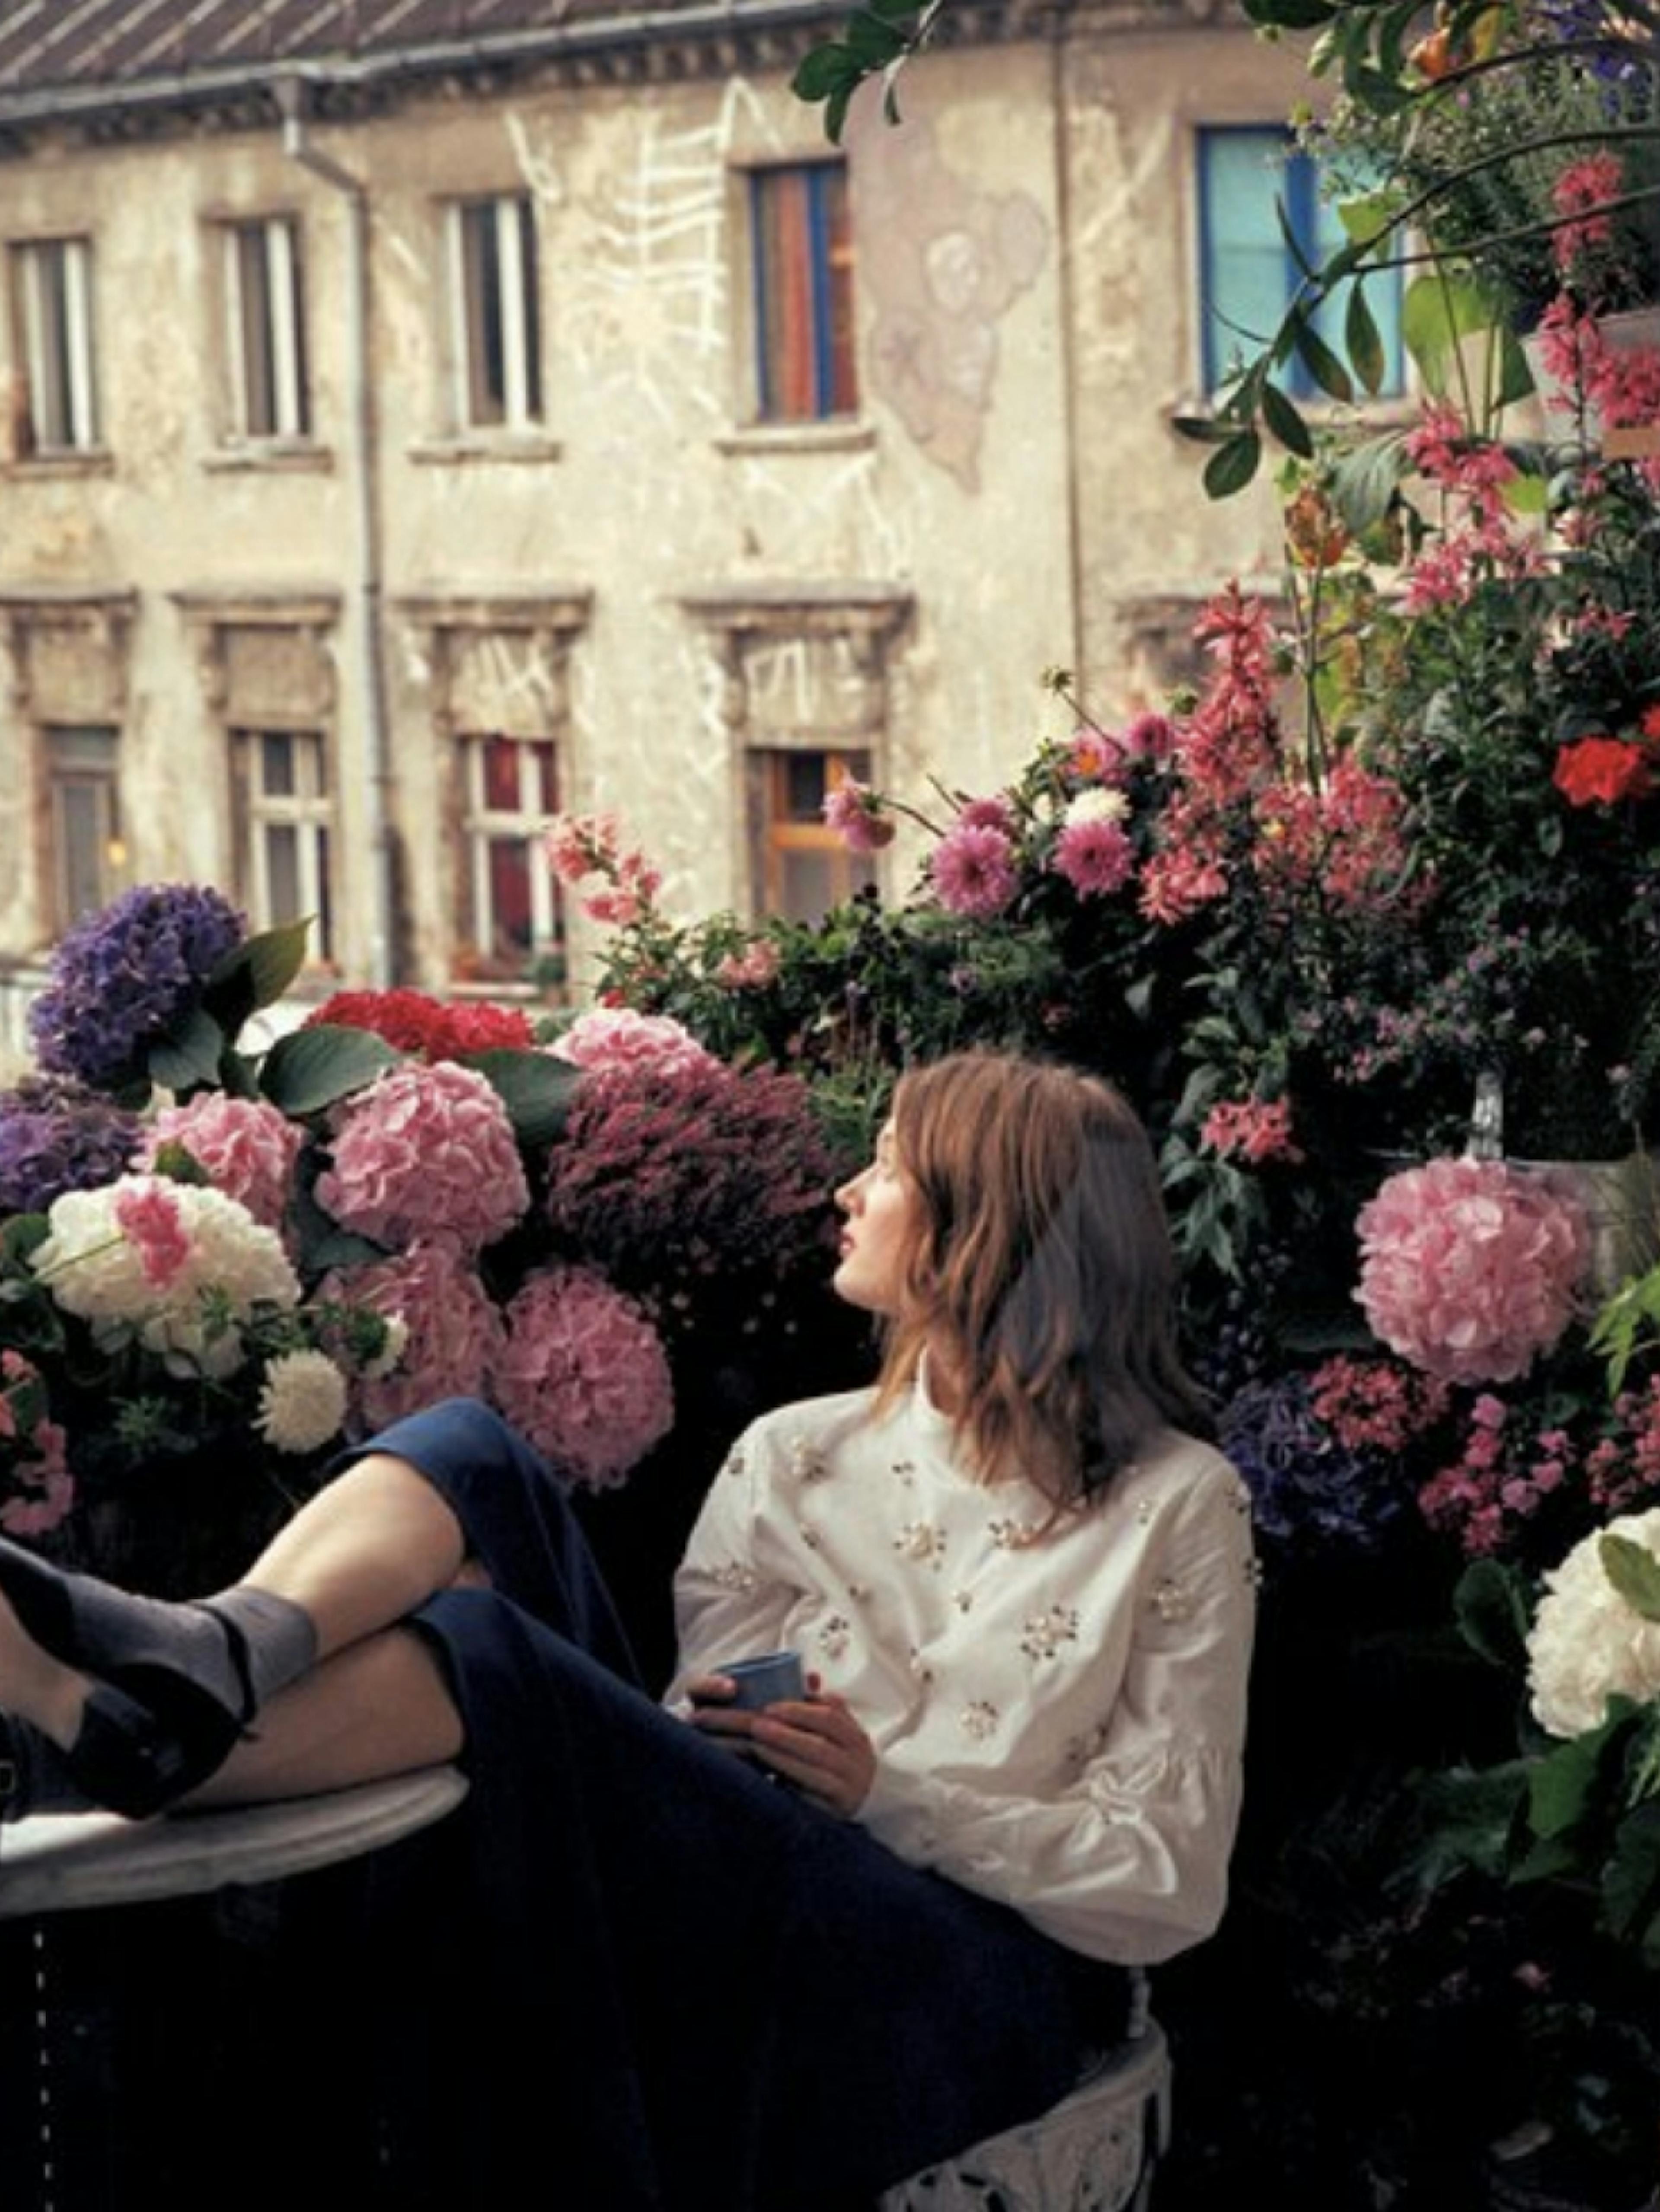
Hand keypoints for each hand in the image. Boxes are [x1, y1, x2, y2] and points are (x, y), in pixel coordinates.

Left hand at [683, 1674, 876, 1816]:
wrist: (868, 1800)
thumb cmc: (842, 1759)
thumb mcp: (839, 1732)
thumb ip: (822, 1707)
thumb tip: (809, 1677)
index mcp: (856, 1738)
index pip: (830, 1717)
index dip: (799, 1711)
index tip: (769, 1707)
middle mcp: (857, 1763)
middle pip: (820, 1745)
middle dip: (785, 1735)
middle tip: (755, 1725)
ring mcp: (848, 1789)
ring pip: (814, 1773)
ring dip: (782, 1759)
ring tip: (756, 1747)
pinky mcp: (836, 1812)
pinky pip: (811, 1800)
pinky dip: (789, 1788)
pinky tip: (769, 1779)